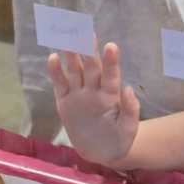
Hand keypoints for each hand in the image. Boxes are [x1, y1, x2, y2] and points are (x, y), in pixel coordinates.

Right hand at [47, 45, 140, 164]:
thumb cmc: (119, 139)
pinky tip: (53, 58)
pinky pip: (60, 85)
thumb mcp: (128, 129)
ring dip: (71, 55)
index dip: (110, 62)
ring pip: (74, 71)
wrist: (101, 152)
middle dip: (88, 50)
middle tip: (85, 30)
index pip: (111, 76)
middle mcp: (94, 91)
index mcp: (110, 96)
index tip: (111, 46)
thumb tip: (128, 89)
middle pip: (90, 67)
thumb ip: (130, 110)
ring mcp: (78, 95)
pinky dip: (56, 72)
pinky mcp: (65, 102)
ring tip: (68, 37)